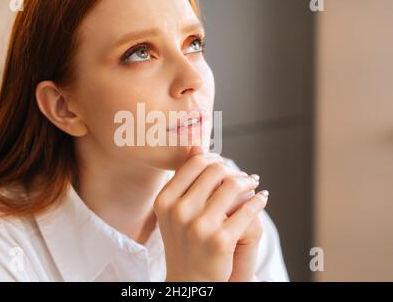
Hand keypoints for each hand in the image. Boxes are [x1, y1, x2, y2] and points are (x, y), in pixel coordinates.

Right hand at [155, 147, 268, 280]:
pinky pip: (248, 209)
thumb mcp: (176, 211)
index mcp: (165, 200)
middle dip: (234, 170)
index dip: (215, 159)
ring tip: (253, 184)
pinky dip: (258, 201)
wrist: (189, 281)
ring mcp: (199, 226)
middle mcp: (178, 211)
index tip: (225, 165)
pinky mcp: (221, 240)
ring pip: (233, 185)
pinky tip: (261, 199)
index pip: (195, 163)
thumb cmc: (184, 242)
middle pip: (215, 170)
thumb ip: (186, 180)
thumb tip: (198, 146)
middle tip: (244, 176)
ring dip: (249, 182)